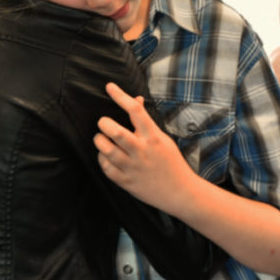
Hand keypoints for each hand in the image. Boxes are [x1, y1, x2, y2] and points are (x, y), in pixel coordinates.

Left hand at [94, 82, 196, 214]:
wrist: (180, 192)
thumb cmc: (171, 162)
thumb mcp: (162, 138)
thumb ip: (146, 121)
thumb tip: (136, 99)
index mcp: (153, 137)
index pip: (135, 110)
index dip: (120, 96)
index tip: (109, 87)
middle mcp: (142, 151)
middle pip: (116, 132)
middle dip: (104, 124)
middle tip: (104, 123)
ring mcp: (133, 167)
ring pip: (106, 150)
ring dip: (99, 141)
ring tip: (101, 138)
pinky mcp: (126, 182)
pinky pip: (106, 168)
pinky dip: (102, 159)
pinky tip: (105, 156)